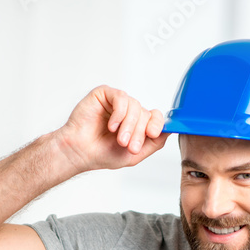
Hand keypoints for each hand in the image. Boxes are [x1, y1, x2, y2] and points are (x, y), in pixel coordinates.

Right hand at [54, 85, 168, 173]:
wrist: (80, 152)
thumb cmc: (102, 153)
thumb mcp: (134, 154)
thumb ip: (154, 144)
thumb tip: (169, 131)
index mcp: (137, 124)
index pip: (155, 117)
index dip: (157, 124)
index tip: (152, 134)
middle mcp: (129, 111)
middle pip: (146, 114)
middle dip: (139, 132)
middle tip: (129, 146)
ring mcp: (117, 102)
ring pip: (135, 106)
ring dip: (128, 125)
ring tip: (118, 139)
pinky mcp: (105, 94)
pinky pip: (121, 98)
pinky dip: (119, 114)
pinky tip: (111, 126)